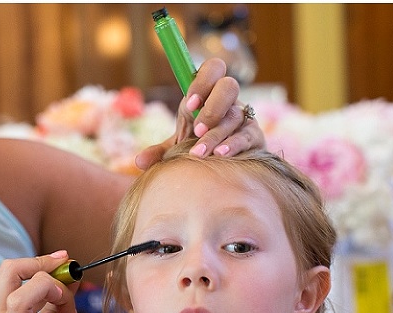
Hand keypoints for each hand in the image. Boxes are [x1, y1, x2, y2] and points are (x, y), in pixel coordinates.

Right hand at [0, 251, 83, 312]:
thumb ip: (58, 297)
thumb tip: (70, 270)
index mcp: (5, 312)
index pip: (9, 269)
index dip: (38, 259)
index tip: (64, 260)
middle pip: (9, 274)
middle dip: (42, 268)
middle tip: (65, 286)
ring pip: (18, 299)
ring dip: (50, 293)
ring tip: (67, 311)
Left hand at [135, 57, 265, 168]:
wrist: (224, 162)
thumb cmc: (198, 145)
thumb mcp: (178, 146)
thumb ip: (161, 151)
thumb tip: (139, 161)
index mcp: (208, 92)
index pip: (211, 70)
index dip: (202, 83)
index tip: (189, 106)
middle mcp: (228, 99)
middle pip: (229, 86)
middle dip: (212, 107)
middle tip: (196, 130)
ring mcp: (242, 115)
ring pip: (234, 116)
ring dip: (215, 134)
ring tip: (199, 153)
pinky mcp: (253, 135)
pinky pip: (246, 135)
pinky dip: (233, 144)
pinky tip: (220, 155)